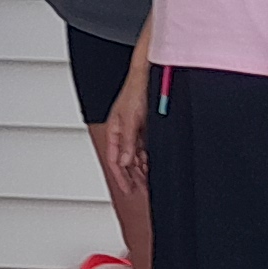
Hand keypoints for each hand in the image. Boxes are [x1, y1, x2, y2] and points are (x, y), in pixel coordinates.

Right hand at [97, 73, 149, 192]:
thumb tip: (126, 161)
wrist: (146, 77)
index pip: (115, 160)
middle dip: (132, 177)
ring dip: (141, 170)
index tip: (127, 191)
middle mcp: (123, 133)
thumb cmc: (135, 92)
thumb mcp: (131, 120)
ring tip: (149, 182)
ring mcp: (134, 131)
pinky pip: (145, 148)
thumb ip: (128, 142)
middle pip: (126, 161)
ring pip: (136, 156)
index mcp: (114, 131)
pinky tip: (153, 166)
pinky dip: (148, 159)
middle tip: (141, 191)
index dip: (121, 178)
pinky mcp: (145, 128)